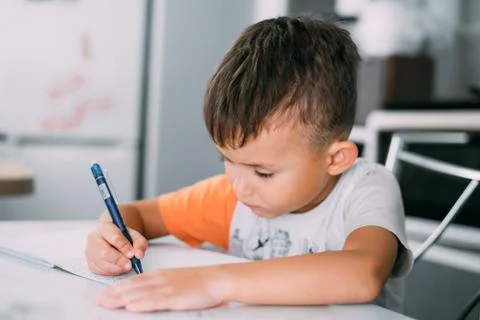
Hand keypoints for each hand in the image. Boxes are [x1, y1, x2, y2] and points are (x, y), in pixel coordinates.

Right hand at [85, 219, 147, 275]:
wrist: (112, 237)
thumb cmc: (122, 236)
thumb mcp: (134, 235)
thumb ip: (140, 243)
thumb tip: (139, 255)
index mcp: (105, 227)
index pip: (114, 237)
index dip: (124, 247)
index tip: (132, 254)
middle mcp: (94, 238)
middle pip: (104, 252)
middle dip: (119, 260)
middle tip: (130, 264)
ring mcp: (90, 251)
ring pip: (102, 264)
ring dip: (117, 268)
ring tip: (127, 265)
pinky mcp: (90, 263)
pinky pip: (101, 271)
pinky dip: (113, 271)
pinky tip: (119, 267)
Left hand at [96, 266, 227, 311]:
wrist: (217, 279)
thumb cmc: (200, 281)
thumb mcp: (178, 279)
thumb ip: (164, 284)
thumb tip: (149, 293)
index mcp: (161, 275)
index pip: (135, 280)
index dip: (118, 287)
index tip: (105, 292)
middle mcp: (161, 280)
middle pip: (132, 287)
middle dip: (113, 294)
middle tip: (98, 300)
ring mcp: (167, 288)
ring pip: (139, 294)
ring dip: (121, 299)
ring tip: (106, 304)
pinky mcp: (175, 298)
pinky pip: (155, 301)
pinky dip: (141, 304)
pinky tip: (131, 307)